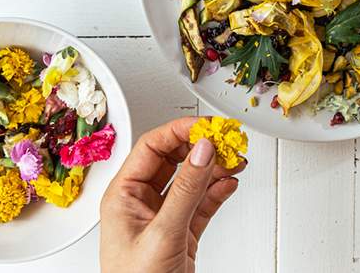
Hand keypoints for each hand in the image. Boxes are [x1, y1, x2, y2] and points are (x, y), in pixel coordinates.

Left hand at [100, 117, 246, 272]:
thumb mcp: (163, 233)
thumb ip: (186, 189)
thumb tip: (202, 150)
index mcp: (123, 196)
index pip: (152, 148)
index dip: (180, 131)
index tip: (206, 125)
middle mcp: (141, 203)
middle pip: (173, 159)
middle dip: (200, 147)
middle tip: (226, 139)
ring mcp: (163, 218)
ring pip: (191, 180)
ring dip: (214, 168)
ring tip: (236, 160)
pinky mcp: (181, 233)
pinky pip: (201, 203)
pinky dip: (218, 191)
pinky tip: (230, 183)